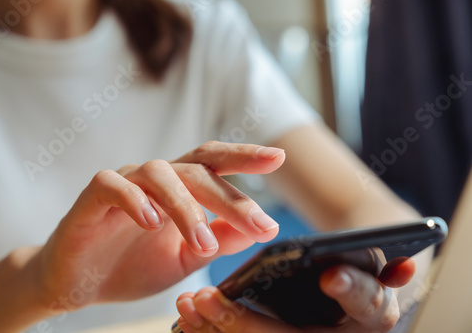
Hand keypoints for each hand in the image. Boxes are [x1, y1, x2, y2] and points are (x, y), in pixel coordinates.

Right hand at [31, 142, 284, 313]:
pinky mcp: (93, 197)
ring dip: (186, 208)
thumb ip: (218, 240)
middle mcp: (155, 179)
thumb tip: (257, 229)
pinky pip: (113, 185)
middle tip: (258, 223)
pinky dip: (135, 200)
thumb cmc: (134, 265)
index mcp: (179, 189)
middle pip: (196, 169)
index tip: (278, 157)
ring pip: (160, 174)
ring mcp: (124, 183)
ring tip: (202, 241)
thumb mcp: (186, 258)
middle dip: (230, 196)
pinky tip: (152, 222)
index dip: (244, 156)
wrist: (81, 283)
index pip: (214, 164)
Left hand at [176, 258, 415, 332]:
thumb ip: (379, 273)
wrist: (344, 310)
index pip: (368, 306)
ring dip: (216, 329)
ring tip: (188, 304)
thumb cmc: (356, 287)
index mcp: (372, 318)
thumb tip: (404, 267)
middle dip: (241, 323)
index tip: (330, 274)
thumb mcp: (370, 278)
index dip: (352, 290)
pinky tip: (189, 320)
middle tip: (206, 297)